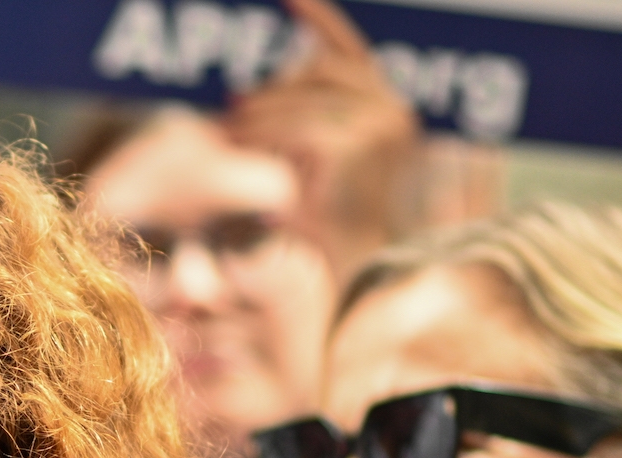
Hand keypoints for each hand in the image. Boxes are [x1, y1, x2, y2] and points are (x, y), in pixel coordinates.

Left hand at [226, 0, 420, 280]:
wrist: (345, 269)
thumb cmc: (322, 225)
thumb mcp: (306, 161)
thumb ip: (296, 117)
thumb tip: (250, 85)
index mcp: (387, 109)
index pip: (345, 49)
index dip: (316, 18)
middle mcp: (393, 111)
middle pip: (318, 71)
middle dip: (269, 93)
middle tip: (229, 114)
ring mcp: (380, 124)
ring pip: (299, 101)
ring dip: (258, 121)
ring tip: (228, 141)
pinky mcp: (355, 144)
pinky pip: (293, 128)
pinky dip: (263, 140)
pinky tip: (242, 153)